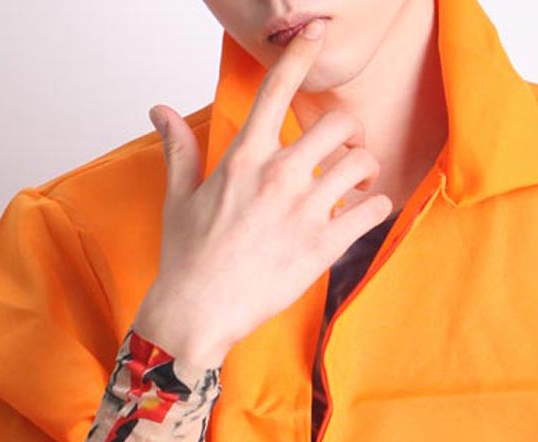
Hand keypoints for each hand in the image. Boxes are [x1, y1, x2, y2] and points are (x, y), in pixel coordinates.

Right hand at [133, 16, 392, 370]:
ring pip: (361, 164)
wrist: (199, 311)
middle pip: (337, 123)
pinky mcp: (323, 246)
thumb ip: (180, 147)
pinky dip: (377, 206)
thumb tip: (160, 110)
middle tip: (347, 149)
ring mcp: (303, 211)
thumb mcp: (179, 197)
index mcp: (244, 157)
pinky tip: (366, 211)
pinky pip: (371, 211)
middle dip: (349, 131)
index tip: (317, 34)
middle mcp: (278, 176)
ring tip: (360, 182)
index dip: (300, 54)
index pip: (276, 90)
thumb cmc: (188, 257)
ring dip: (367, 168)